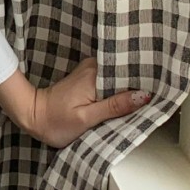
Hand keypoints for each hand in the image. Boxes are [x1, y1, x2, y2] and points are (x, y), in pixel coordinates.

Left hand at [27, 56, 152, 147]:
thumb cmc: (55, 121)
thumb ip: (114, 106)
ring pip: (117, 79)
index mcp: (94, 75)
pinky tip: (123, 102)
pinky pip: (109, 83)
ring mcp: (89, 73)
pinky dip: (117, 92)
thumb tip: (142, 96)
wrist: (32, 116)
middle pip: (124, 74)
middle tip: (150, 100)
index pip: (127, 72)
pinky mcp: (87, 80)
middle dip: (137, 86)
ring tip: (139, 102)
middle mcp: (92, 68)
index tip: (157, 92)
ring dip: (128, 90)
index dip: (143, 82)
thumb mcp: (86, 118)